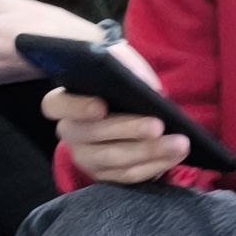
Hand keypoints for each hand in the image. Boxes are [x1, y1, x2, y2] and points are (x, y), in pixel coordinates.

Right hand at [44, 42, 190, 185]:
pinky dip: (155, 166)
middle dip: (129, 131)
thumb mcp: (117, 60)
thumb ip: (127, 63)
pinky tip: (175, 155)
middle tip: (158, 126)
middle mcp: (70, 133)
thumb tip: (149, 87)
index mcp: (63, 102)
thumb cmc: (115, 78)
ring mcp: (86, 157)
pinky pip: (129, 176)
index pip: (56, 105)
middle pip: (93, 136)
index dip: (76, 107)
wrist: (119, 102)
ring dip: (150, 153)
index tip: (101, 106)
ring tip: (179, 144)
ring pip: (115, 160)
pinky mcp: (105, 174)